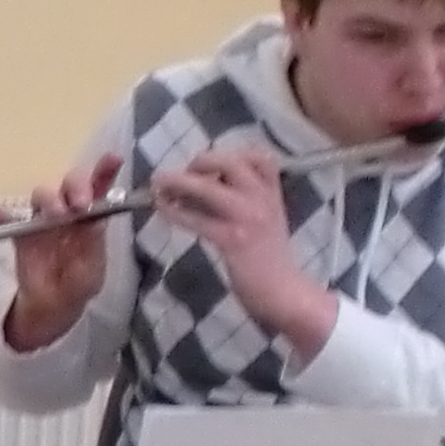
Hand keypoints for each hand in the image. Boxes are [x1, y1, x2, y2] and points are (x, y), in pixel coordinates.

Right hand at [0, 153, 122, 349]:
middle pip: (69, 185)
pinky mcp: (20, 234)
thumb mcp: (93, 270)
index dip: (105, 170)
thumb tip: (94, 220)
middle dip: (76, 186)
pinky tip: (6, 216)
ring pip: (42, 195)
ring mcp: (42, 221)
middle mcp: (67, 211)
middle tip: (80, 204)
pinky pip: (9, 220)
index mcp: (90, 217)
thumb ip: (94, 245)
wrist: (53, 307)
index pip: (99, 188)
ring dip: (49, 198)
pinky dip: (6, 216)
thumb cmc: (79, 284)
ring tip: (55, 214)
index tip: (114, 159)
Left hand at [152, 148, 338, 356]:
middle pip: (230, 162)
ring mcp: (247, 217)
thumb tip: (202, 191)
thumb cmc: (273, 261)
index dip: (234, 152)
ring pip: (207, 187)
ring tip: (158, 185)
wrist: (286, 292)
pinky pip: (195, 218)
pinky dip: (174, 211)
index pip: (262, 157)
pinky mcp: (231, 238)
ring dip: (177, 182)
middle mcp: (262, 199)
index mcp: (273, 194)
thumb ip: (245, 203)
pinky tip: (163, 210)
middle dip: (200, 161)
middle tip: (183, 174)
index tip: (213, 164)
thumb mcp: (267, 222)